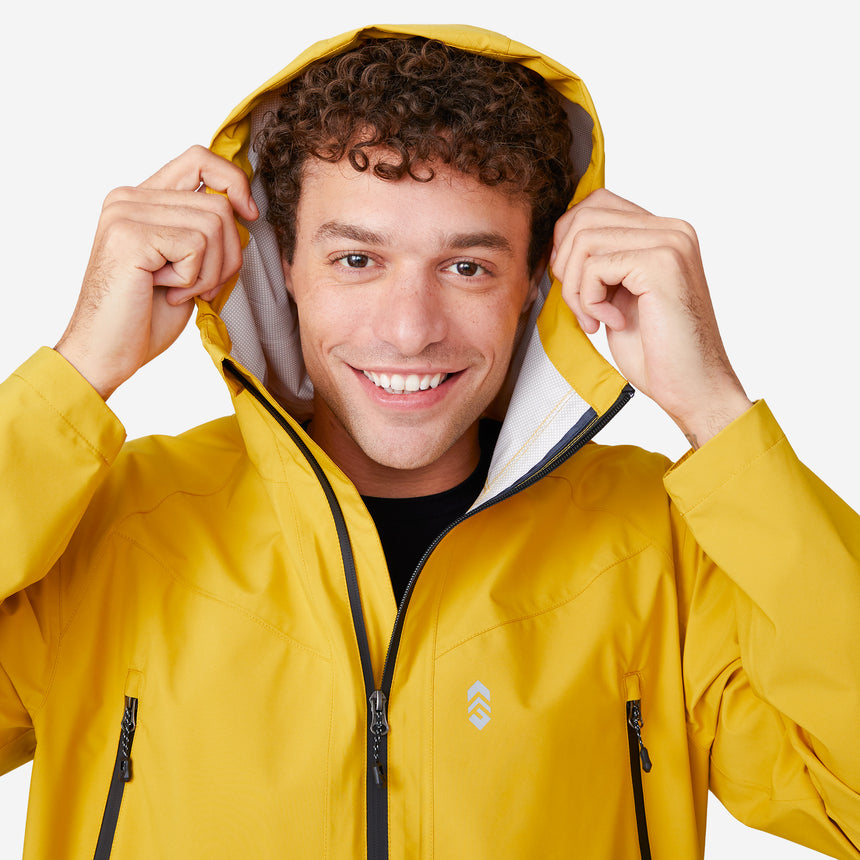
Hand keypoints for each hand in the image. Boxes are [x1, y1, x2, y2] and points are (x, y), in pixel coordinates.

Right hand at [55, 146, 257, 399]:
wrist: (106, 352)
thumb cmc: (145, 316)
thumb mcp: (186, 264)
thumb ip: (204, 230)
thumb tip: (244, 209)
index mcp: (141, 199)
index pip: (199, 159)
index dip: (233, 181)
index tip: (249, 214)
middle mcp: (129, 197)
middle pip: (218, 204)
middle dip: (228, 255)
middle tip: (201, 286)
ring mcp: (126, 213)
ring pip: (214, 225)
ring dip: (211, 271)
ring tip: (181, 291)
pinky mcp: (130, 234)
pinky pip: (198, 246)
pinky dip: (195, 279)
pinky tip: (167, 292)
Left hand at [550, 189, 751, 447]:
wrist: (693, 387)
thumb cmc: (657, 350)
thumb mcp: (618, 295)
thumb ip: (600, 263)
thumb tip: (559, 244)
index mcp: (663, 232)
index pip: (595, 204)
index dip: (567, 243)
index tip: (574, 286)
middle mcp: (672, 229)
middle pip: (584, 215)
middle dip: (565, 264)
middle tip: (580, 306)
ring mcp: (669, 243)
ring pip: (584, 239)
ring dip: (575, 287)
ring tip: (595, 318)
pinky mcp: (660, 264)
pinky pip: (594, 266)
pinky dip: (589, 300)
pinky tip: (611, 323)